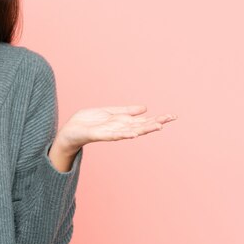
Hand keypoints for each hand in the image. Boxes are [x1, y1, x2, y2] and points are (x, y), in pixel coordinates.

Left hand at [54, 105, 177, 153]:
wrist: (70, 131)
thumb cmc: (88, 122)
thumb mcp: (109, 112)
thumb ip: (126, 111)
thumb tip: (145, 108)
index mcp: (122, 122)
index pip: (143, 120)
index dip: (157, 118)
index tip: (172, 116)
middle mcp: (119, 129)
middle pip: (141, 126)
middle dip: (155, 123)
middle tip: (170, 119)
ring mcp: (110, 132)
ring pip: (130, 131)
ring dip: (144, 129)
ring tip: (157, 126)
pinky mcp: (99, 135)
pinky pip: (113, 135)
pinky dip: (123, 134)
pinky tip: (133, 133)